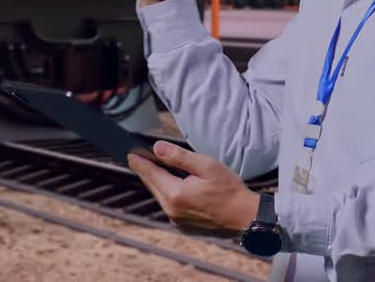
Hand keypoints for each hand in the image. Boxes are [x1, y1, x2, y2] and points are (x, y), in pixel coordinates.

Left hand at [128, 141, 258, 237]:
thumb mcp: (205, 165)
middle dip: (147, 171)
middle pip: (153, 185)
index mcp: (175, 193)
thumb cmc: (228, 189)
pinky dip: (169, 195)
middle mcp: (172, 209)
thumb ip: (179, 157)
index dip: (139, 162)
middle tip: (141, 158)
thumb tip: (156, 148)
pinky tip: (177, 188)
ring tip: (159, 170)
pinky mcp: (183, 226)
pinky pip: (170, 207)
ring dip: (159, 183)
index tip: (130, 154)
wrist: (244, 216)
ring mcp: (177, 220)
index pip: (150, 173)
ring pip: (161, 197)